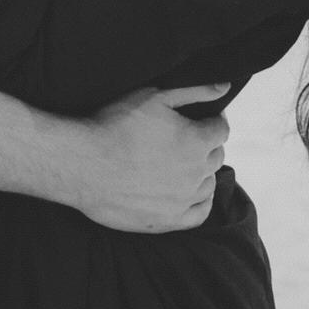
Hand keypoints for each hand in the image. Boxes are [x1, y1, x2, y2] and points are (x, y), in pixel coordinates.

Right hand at [73, 85, 231, 232]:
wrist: (84, 165)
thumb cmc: (115, 125)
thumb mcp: (155, 96)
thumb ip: (193, 91)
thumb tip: (224, 87)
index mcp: (196, 141)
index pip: (220, 129)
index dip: (212, 120)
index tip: (200, 119)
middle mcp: (196, 173)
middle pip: (216, 156)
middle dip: (207, 145)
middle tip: (186, 138)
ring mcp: (183, 200)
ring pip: (209, 184)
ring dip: (203, 172)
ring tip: (183, 163)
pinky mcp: (168, 221)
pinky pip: (199, 214)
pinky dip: (200, 202)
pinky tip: (191, 193)